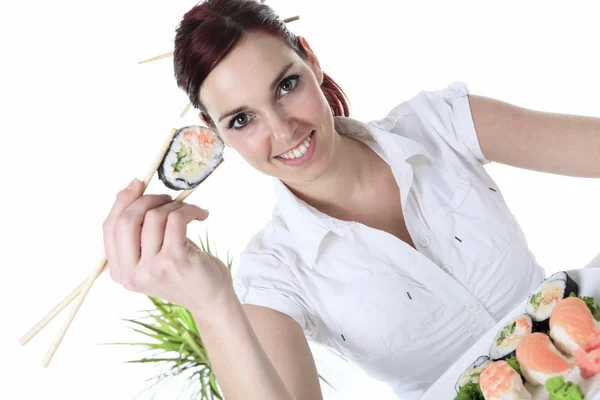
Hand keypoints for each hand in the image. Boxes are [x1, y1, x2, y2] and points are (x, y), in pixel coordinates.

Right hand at [102, 178, 232, 313]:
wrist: (211, 298)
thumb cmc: (183, 271)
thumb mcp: (153, 254)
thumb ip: (137, 231)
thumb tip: (127, 191)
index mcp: (121, 272)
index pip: (110, 228)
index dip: (122, 202)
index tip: (137, 184)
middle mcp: (132, 274)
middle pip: (127, 220)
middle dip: (147, 199)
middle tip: (167, 197)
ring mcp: (152, 268)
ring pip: (153, 217)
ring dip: (174, 205)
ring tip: (188, 211)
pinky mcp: (175, 259)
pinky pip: (176, 219)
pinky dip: (189, 209)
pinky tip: (201, 215)